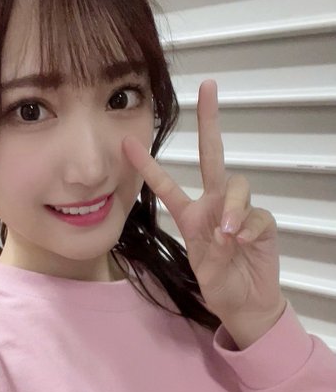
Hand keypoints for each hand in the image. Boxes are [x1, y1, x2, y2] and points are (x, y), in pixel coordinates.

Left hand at [122, 79, 286, 347]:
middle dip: (210, 121)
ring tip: (226, 235)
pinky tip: (240, 242)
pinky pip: (257, 216)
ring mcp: (240, 212)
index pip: (167, 183)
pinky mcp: (263, 224)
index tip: (127, 142)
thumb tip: (228, 230)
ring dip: (232, 208)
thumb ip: (204, 241)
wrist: (244, 303)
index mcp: (191, 213)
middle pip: (212, 155)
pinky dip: (248, 227)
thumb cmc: (218, 279)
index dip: (147, 165)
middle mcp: (215, 204)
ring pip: (238, 186)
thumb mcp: (198, 261)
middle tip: (208, 87)